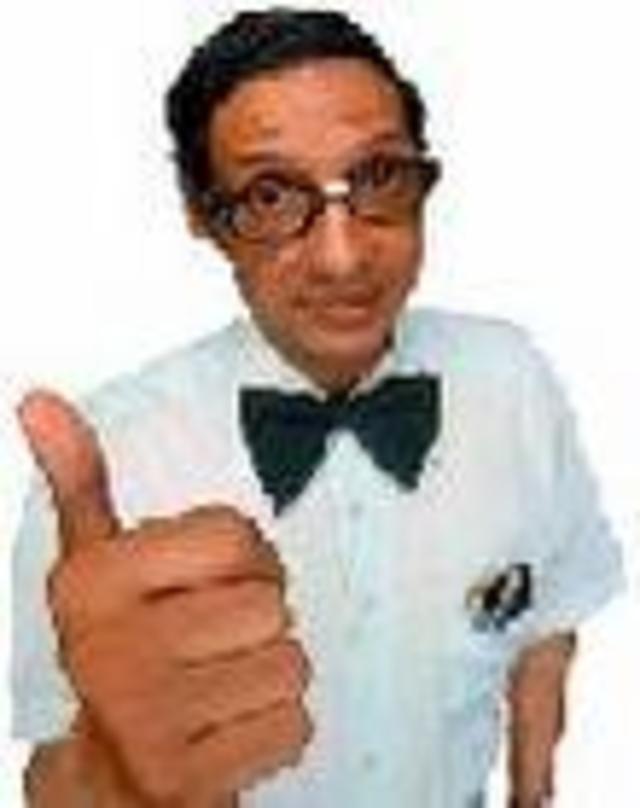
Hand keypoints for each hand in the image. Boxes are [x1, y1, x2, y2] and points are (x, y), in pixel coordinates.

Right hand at [19, 390, 311, 805]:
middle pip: (271, 603)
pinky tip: (228, 728)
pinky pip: (293, 725)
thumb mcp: (96, 561)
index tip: (218, 580)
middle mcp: (110, 648)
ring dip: (271, 672)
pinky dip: (276, 726)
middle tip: (221, 639)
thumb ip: (81, 481)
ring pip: (290, 664)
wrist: (114, 773)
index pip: (235, 536)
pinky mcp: (187, 779)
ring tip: (222, 683)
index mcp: (91, 581)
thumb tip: (39, 400)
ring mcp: (147, 719)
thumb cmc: (122, 647)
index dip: (247, 556)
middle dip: (260, 617)